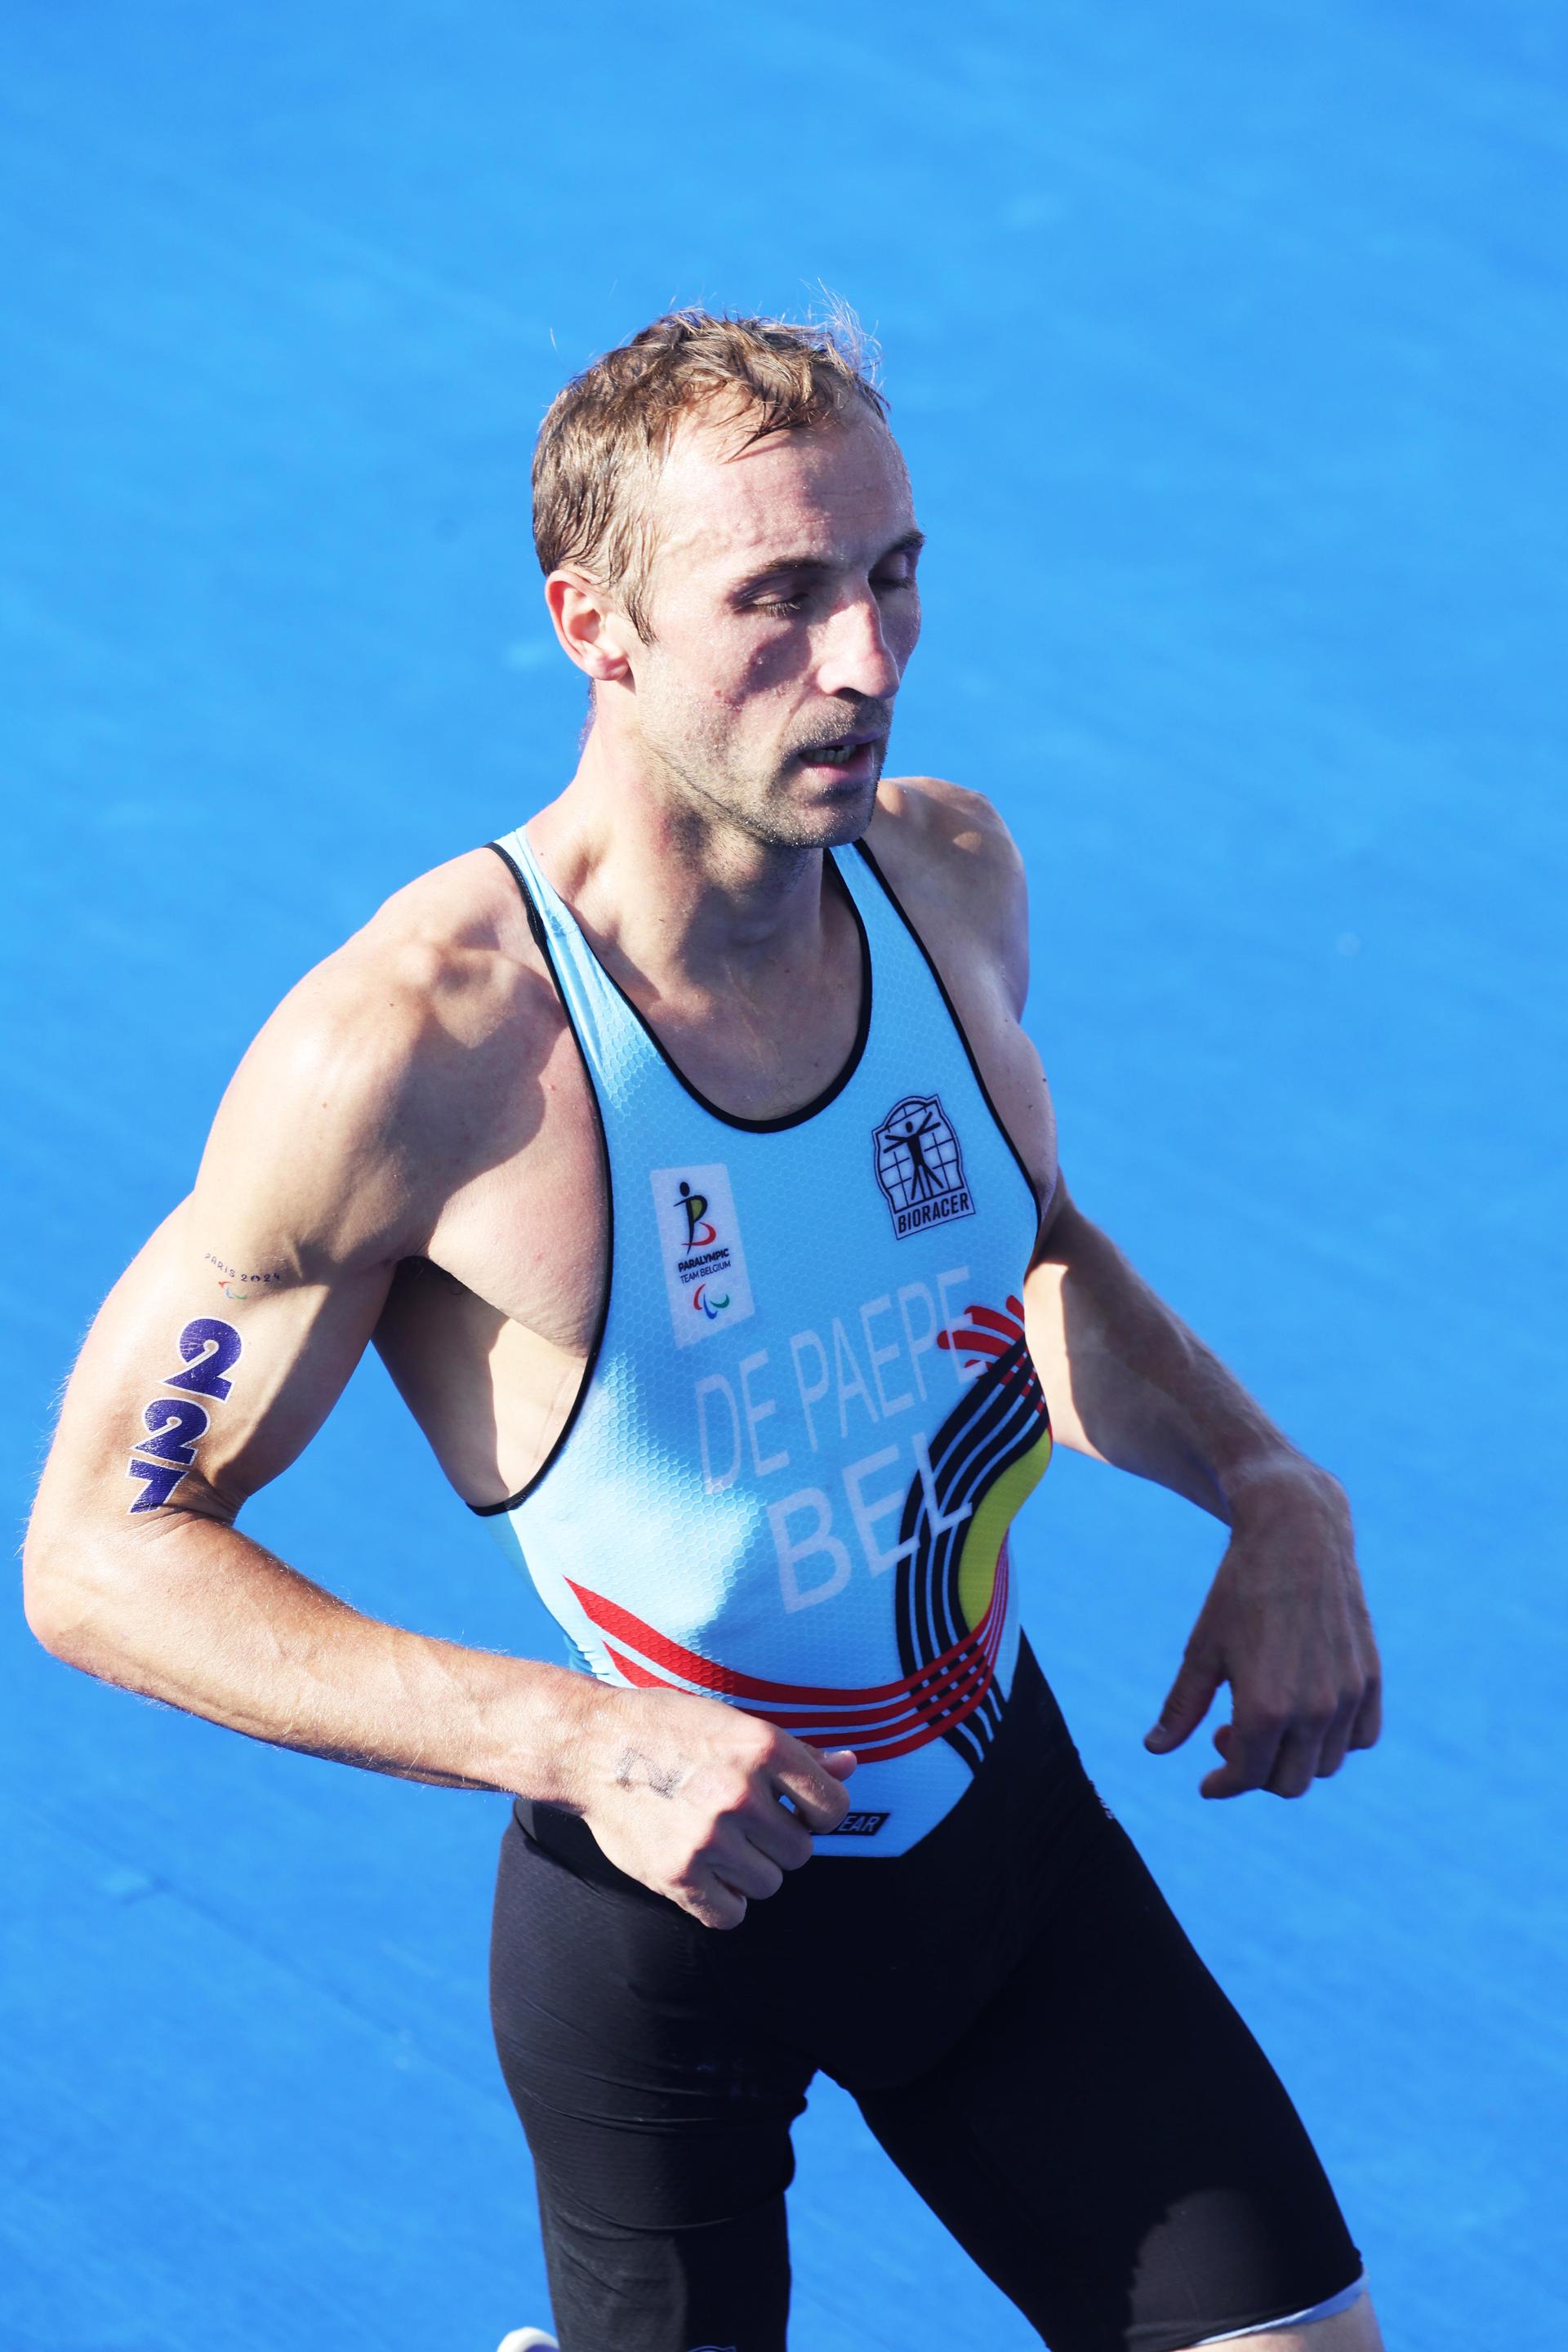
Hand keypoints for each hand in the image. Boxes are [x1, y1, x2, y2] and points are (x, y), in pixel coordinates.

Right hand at [572, 1682, 856, 1926]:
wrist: (591, 1745)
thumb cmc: (669, 1729)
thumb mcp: (736, 1724)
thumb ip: (798, 1754)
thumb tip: (851, 1766)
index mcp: (762, 1746)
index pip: (832, 1807)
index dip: (818, 1812)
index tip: (794, 1809)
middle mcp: (740, 1792)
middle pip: (801, 1852)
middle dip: (778, 1841)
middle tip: (742, 1821)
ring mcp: (709, 1837)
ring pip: (769, 1883)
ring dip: (751, 1870)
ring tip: (718, 1840)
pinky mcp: (677, 1874)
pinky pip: (731, 1913)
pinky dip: (723, 1900)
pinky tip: (705, 1871)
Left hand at [1143, 1463, 1380, 1797]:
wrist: (1297, 1535)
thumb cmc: (1240, 1590)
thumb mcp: (1202, 1649)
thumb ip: (1182, 1707)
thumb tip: (1155, 1749)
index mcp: (1265, 1707)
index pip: (1246, 1775)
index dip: (1222, 1785)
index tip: (1207, 1783)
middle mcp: (1314, 1710)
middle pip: (1288, 1783)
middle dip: (1254, 1775)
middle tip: (1226, 1739)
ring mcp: (1347, 1696)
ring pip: (1325, 1765)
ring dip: (1292, 1760)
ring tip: (1261, 1722)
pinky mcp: (1370, 1679)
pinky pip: (1360, 1738)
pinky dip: (1333, 1742)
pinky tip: (1305, 1717)